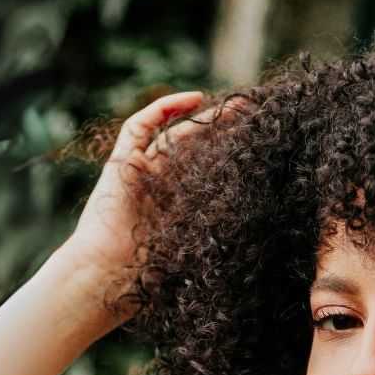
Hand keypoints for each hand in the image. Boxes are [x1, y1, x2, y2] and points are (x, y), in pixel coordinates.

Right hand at [60, 89, 253, 318]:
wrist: (106, 273)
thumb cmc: (149, 275)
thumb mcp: (196, 253)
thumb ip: (220, 238)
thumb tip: (268, 236)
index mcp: (180, 207)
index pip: (209, 174)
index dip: (233, 159)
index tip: (263, 150)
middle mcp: (160, 185)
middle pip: (197, 151)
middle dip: (227, 133)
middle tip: (259, 118)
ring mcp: (140, 171)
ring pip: (175, 134)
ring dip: (205, 117)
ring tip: (239, 105)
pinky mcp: (120, 161)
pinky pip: (139, 126)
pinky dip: (164, 108)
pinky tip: (195, 99)